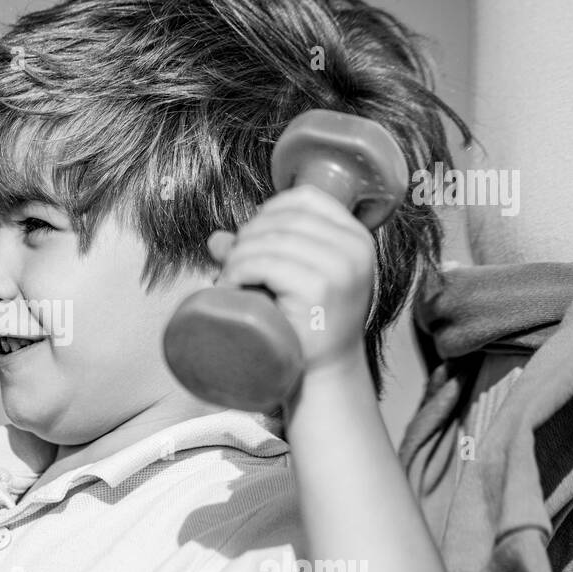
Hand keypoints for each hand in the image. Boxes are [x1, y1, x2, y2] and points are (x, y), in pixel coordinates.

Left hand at [207, 185, 375, 374]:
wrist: (322, 374)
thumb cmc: (306, 325)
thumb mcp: (290, 278)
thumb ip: (259, 252)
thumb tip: (216, 239)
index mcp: (356, 236)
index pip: (307, 198)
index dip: (269, 210)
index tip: (251, 237)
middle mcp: (355, 247)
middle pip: (284, 217)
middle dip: (248, 236)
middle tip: (233, 266)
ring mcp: (340, 267)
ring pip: (270, 239)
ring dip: (238, 256)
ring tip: (230, 281)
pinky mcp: (320, 288)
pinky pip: (265, 263)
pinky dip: (238, 270)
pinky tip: (231, 287)